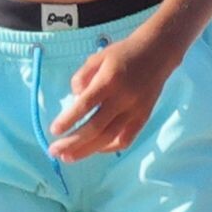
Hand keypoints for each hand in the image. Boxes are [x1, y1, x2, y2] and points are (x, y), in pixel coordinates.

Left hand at [48, 33, 179, 161]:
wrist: (157, 54)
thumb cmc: (123, 54)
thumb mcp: (97, 57)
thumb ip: (82, 76)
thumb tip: (75, 98)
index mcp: (109, 81)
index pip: (86, 104)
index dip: (69, 119)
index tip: (54, 130)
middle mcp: (123, 99)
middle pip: (96, 127)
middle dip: (73, 142)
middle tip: (54, 152)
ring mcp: (135, 111)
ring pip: (110, 137)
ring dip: (88, 150)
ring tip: (69, 157)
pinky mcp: (143, 118)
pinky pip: (126, 139)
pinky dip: (109, 147)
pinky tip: (94, 150)